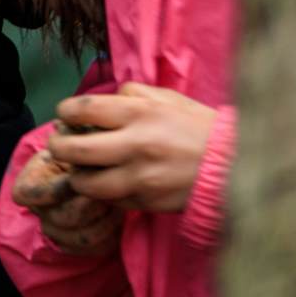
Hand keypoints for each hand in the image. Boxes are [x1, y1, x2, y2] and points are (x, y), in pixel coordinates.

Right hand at [12, 145, 123, 255]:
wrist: (95, 169)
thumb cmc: (84, 151)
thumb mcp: (73, 136)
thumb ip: (70, 135)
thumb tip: (68, 129)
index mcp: (30, 183)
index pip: (25, 195)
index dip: (52, 191)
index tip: (73, 179)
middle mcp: (41, 211)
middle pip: (62, 218)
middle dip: (90, 203)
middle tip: (108, 188)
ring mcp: (60, 231)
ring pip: (83, 237)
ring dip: (106, 218)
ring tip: (116, 200)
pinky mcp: (82, 245)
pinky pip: (99, 248)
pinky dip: (113, 232)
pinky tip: (117, 214)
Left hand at [48, 82, 216, 212]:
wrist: (236, 167)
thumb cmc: (201, 129)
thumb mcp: (170, 99)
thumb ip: (133, 94)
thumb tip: (104, 99)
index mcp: (140, 113)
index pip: (83, 109)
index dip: (65, 112)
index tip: (65, 116)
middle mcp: (135, 145)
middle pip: (75, 149)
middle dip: (58, 146)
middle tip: (59, 145)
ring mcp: (140, 178)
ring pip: (86, 182)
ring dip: (77, 175)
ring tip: (82, 168)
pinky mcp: (146, 202)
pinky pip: (110, 199)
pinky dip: (102, 192)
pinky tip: (107, 182)